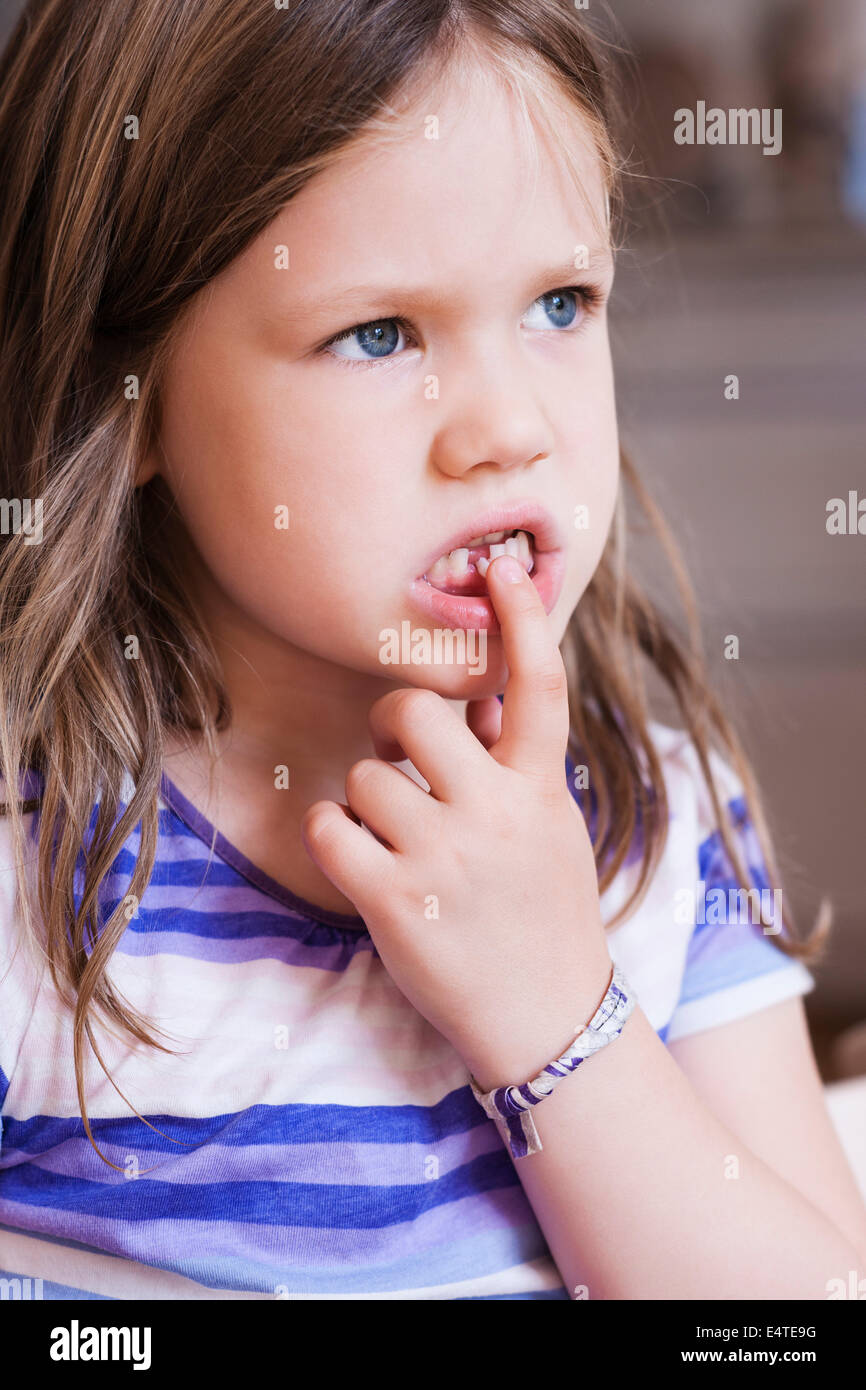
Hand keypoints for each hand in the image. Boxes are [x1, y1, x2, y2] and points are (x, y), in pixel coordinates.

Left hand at [300, 553, 613, 1090]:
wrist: (548, 1017)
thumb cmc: (545, 915)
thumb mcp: (550, 829)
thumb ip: (513, 763)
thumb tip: (472, 698)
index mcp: (540, 789)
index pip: (537, 687)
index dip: (521, 622)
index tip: (500, 569)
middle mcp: (496, 813)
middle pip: (416, 709)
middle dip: (392, 723)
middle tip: (395, 754)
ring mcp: (445, 857)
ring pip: (365, 774)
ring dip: (366, 798)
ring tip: (392, 837)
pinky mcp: (395, 902)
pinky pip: (329, 828)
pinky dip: (330, 834)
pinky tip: (355, 855)